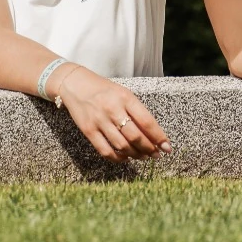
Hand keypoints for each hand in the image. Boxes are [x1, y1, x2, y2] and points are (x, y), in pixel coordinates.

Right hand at [55, 66, 170, 160]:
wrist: (74, 83)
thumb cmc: (103, 89)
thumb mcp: (122, 93)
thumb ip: (136, 111)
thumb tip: (153, 134)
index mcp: (125, 97)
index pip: (147, 121)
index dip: (159, 137)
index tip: (167, 148)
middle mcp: (113, 109)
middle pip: (136, 136)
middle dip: (149, 149)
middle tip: (156, 155)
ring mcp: (99, 120)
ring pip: (122, 146)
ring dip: (136, 155)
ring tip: (142, 156)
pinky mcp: (88, 130)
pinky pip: (106, 150)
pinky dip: (118, 158)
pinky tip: (124, 158)